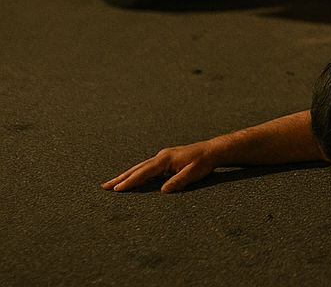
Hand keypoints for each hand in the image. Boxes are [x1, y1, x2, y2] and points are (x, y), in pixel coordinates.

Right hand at [102, 141, 221, 192]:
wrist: (213, 150)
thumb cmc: (204, 162)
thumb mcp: (193, 173)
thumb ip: (178, 181)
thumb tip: (163, 191)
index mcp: (165, 159)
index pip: (144, 172)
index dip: (130, 182)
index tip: (116, 189)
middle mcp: (161, 156)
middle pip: (137, 169)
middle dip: (121, 178)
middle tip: (104, 187)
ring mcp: (163, 157)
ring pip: (140, 168)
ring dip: (126, 175)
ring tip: (112, 184)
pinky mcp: (166, 160)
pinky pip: (148, 168)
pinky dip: (137, 174)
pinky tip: (132, 179)